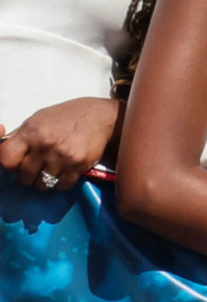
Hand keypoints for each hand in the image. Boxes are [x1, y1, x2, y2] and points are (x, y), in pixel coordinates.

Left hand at [0, 97, 118, 189]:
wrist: (101, 116)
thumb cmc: (68, 116)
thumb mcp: (39, 118)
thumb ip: (21, 136)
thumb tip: (4, 152)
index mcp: (31, 131)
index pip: (5, 160)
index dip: (10, 165)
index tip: (16, 163)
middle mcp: (45, 144)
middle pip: (23, 176)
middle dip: (28, 175)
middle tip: (38, 167)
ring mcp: (62, 156)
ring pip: (42, 184)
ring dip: (45, 180)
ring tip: (52, 169)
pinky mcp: (78, 165)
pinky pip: (62, 186)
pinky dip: (62, 182)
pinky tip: (66, 170)